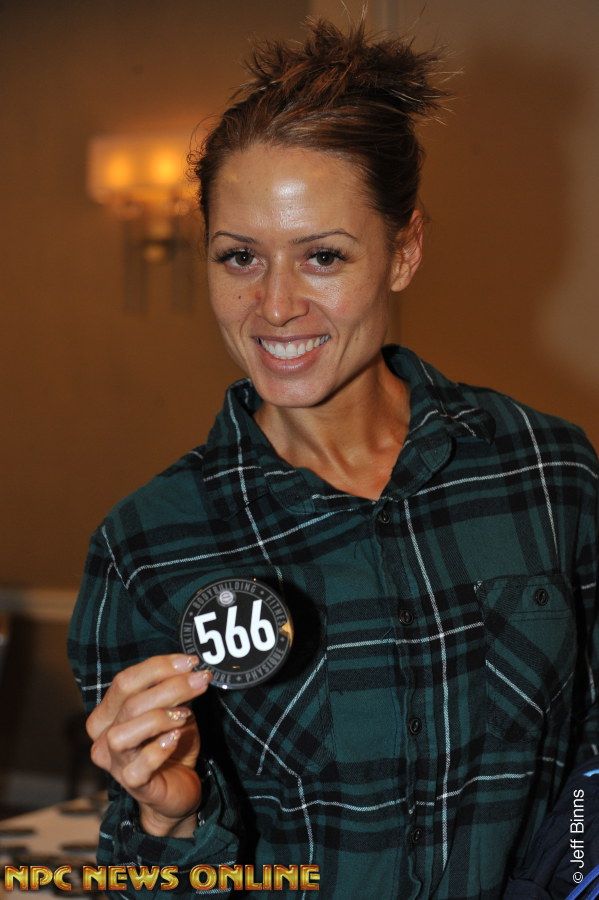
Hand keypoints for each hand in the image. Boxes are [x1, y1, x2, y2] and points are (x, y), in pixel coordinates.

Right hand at [86, 654, 211, 836]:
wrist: (178, 789)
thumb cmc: (171, 744)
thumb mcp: (172, 711)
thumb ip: (172, 691)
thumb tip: (190, 666)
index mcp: (108, 714)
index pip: (124, 681)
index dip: (158, 667)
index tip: (191, 662)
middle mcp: (104, 737)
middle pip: (129, 702)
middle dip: (170, 686)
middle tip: (200, 680)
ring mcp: (115, 763)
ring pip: (123, 734)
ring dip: (159, 717)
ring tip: (186, 714)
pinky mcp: (132, 784)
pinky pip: (139, 765)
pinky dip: (159, 748)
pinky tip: (176, 737)